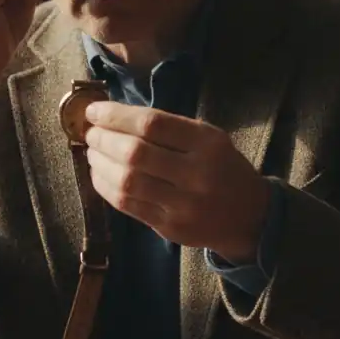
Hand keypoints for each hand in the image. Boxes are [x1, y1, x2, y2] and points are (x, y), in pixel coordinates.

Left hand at [83, 101, 270, 264]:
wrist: (248, 216)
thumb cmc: (221, 168)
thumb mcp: (208, 139)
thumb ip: (169, 128)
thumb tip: (113, 116)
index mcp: (208, 143)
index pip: (153, 124)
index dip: (116, 116)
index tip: (94, 111)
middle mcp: (197, 174)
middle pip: (135, 154)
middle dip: (104, 140)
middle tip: (90, 133)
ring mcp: (183, 204)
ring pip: (127, 182)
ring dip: (100, 164)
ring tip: (92, 152)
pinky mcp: (170, 227)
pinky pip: (128, 206)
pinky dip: (105, 187)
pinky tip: (99, 175)